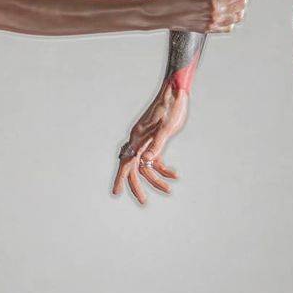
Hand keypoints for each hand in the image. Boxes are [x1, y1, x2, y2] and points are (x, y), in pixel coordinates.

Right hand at [113, 84, 187, 204]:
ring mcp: (148, 141)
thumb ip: (157, 143)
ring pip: (147, 166)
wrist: (176, 91)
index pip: (126, 162)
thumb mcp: (166, 127)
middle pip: (134, 168)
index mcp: (138, 138)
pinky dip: (164, 168)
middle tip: (144, 202)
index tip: (116, 193)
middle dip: (138, 186)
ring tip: (168, 190)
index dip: (120, 178)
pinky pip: (156, 159)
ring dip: (156, 179)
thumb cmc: (171, 106)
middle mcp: (139, 141)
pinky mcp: (157, 140)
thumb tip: (147, 160)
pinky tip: (174, 175)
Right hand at [148, 0, 261, 32]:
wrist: (158, 14)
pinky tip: (230, 8)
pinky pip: (228, 26)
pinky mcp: (207, 29)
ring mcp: (212, 25)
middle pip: (241, 4)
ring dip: (242, 3)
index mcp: (213, 3)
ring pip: (237, 16)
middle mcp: (215, 16)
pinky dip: (234, 17)